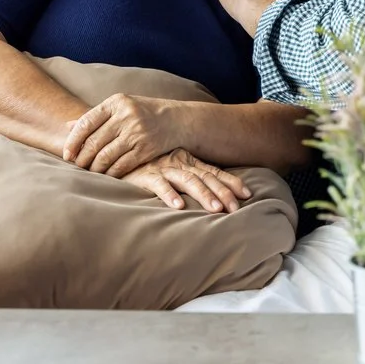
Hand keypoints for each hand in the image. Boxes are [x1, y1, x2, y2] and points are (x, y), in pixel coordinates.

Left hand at [63, 94, 185, 177]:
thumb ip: (95, 117)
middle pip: (94, 142)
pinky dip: (111, 173)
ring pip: (106, 156)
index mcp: (116, 102)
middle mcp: (126, 116)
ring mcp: (137, 132)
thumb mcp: (120, 108)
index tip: (67, 154)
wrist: (175, 120)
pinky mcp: (146, 148)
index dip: (73, 141)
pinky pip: (121, 165)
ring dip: (95, 168)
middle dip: (82, 158)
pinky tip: (107, 175)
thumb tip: (67, 127)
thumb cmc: (141, 113)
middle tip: (77, 166)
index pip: (86, 123)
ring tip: (90, 172)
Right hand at [121, 149, 251, 212]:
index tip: (248, 194)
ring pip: (187, 181)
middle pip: (205, 178)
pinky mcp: (144, 175)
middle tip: (236, 208)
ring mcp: (162, 168)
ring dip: (203, 195)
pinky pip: (158, 185)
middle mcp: (178, 162)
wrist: (117, 154)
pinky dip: (169, 194)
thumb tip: (214, 197)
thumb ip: (189, 178)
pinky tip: (178, 206)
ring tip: (216, 209)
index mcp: (187, 161)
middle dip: (223, 192)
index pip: (213, 172)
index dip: (231, 182)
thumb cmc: (146, 165)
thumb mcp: (171, 169)